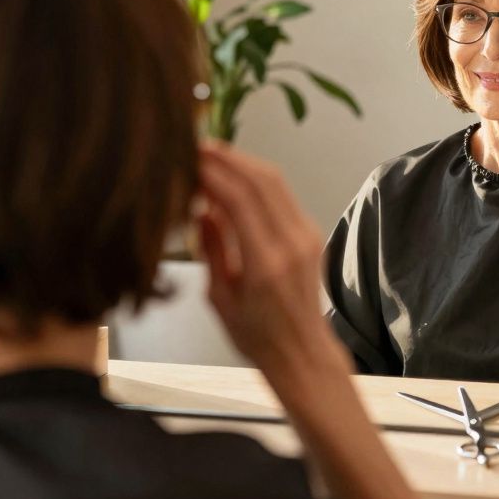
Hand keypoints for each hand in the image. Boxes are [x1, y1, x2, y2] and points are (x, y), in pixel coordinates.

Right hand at [196, 143, 346, 373]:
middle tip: (197, 146)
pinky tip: (234, 177)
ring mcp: (306, 236)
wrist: (301, 352)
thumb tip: (202, 209)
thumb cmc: (255, 335)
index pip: (239, 200)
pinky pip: (282, 195)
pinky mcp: (310, 234)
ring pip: (275, 182)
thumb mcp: (220, 298)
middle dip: (228, 158)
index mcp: (265, 263)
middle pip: (261, 181)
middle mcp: (291, 243)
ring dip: (243, 162)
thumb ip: (212, 250)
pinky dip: (256, 179)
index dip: (213, 173)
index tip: (188, 160)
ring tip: (213, 153)